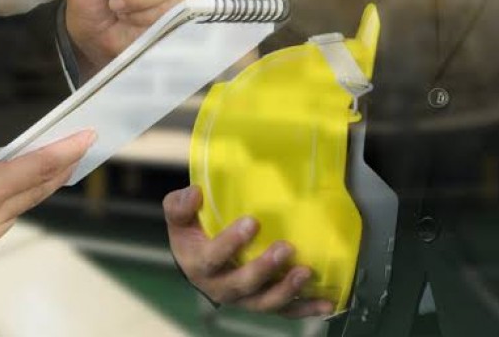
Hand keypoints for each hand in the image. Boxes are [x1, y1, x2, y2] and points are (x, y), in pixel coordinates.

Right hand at [0, 130, 95, 262]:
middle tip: (75, 150)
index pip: (37, 167)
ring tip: (43, 167)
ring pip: (20, 210)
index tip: (87, 138)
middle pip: (36, 192)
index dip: (66, 151)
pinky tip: (7, 191)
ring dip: (34, 188)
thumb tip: (3, 158)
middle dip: (58, 170)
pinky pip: (0, 224)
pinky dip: (9, 205)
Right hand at [164, 186, 333, 317]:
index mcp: (198, 266)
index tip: (252, 222)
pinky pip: (284, 311)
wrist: (198, 263)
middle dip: (265, 269)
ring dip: (286, 290)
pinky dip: (305, 308)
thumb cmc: (192, 235)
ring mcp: (244, 299)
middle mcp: (220, 288)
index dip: (231, 243)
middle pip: (242, 285)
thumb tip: (195, 193)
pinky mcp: (262, 303)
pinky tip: (324, 302)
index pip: (212, 258)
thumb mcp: (179, 218)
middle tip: (286, 248)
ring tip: (305, 273)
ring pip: (264, 302)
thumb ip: (180, 206)